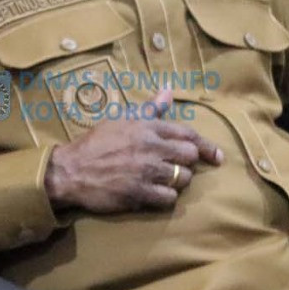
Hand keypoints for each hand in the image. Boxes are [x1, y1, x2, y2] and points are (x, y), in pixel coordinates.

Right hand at [44, 87, 223, 212]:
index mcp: (148, 128)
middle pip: (190, 157)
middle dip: (188, 163)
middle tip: (177, 167)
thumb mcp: (122, 119)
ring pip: (182, 178)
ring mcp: (145, 171)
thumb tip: (169, 91)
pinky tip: (156, 194)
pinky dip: (166, 198)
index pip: (188, 135)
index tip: (217, 157)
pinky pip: (168, 199)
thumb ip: (150, 109)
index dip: (207, 147)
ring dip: (177, 182)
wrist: (71, 170)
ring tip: (164, 181)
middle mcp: (150, 147)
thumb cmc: (97, 143)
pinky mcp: (139, 193)